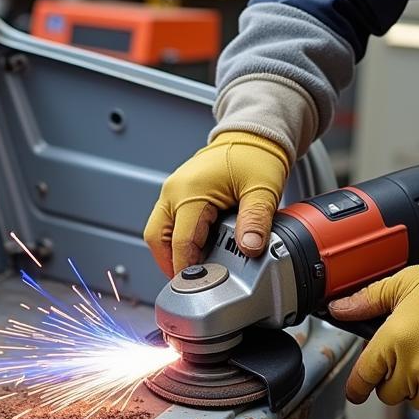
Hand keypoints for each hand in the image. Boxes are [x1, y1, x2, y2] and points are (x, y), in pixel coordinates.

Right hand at [143, 131, 290, 276]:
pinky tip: (194, 248)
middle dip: (168, 262)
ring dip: (169, 251)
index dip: (187, 267)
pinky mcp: (177, 192)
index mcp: (190, 191)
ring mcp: (173, 191)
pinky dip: (175, 238)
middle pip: (156, 238)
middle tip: (187, 280)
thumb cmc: (255, 155)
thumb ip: (256, 220)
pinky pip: (167, 221)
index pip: (181, 241)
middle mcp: (174, 191)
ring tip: (191, 268)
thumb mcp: (262, 188)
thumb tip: (250, 248)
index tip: (197, 285)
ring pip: (157, 231)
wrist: (253, 133)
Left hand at [327, 264, 418, 410]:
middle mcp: (411, 367)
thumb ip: (368, 300)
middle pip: (388, 393)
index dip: (356, 386)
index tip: (355, 391)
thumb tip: (339, 308)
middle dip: (392, 381)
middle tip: (406, 361)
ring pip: (416, 400)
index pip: (363, 376)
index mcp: (392, 341)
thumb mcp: (404, 284)